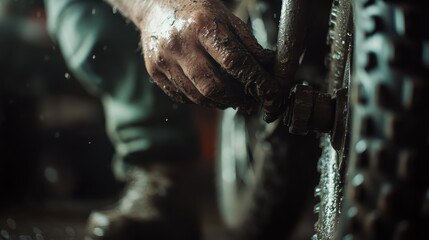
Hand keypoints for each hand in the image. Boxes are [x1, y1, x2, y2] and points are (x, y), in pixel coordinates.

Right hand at [137, 0, 282, 115]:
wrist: (156, 5)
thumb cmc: (194, 10)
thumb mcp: (225, 17)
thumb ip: (246, 43)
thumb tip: (266, 67)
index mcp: (202, 25)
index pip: (234, 61)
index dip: (255, 80)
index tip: (269, 91)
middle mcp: (180, 44)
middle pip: (213, 86)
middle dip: (236, 98)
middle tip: (249, 101)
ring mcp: (164, 60)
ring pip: (198, 97)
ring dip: (220, 103)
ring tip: (231, 98)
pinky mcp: (155, 72)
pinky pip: (182, 97)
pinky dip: (200, 100)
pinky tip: (208, 93)